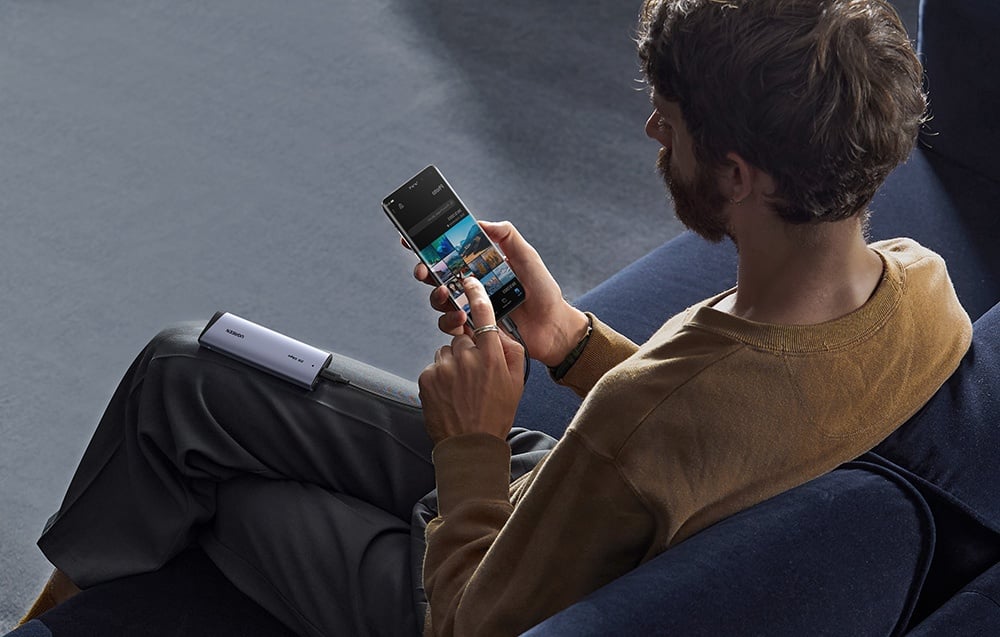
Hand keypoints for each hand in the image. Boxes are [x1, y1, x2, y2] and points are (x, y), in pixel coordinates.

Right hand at [408, 220, 589, 366]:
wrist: (553, 327)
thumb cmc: (543, 291)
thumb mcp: (527, 257)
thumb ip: (507, 236)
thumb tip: (481, 222)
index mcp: (480, 266)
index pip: (449, 253)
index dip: (428, 246)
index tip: (410, 239)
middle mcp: (471, 285)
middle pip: (437, 276)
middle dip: (424, 271)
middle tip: (423, 271)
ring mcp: (471, 307)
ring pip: (439, 301)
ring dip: (435, 296)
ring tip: (444, 294)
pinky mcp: (473, 329)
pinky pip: (451, 326)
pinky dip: (451, 322)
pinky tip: (461, 318)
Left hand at [418, 276, 524, 444]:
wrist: (469, 444)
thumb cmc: (496, 414)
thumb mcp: (516, 382)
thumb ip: (512, 351)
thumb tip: (501, 332)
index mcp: (492, 356)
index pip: (483, 314)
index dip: (475, 294)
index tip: (469, 281)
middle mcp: (467, 357)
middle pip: (462, 336)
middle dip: (467, 349)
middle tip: (475, 375)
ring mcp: (445, 367)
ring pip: (446, 351)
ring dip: (453, 363)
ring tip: (462, 388)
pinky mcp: (427, 377)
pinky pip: (435, 366)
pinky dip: (441, 376)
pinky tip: (450, 394)